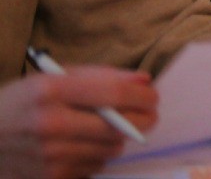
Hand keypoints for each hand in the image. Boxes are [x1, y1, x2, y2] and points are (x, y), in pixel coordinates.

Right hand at [0, 67, 155, 178]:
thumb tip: (144, 81)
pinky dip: (97, 155)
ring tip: (104, 128)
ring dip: (117, 138)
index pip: (113, 93)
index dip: (142, 96)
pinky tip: (82, 145)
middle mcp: (49, 124)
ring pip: (111, 148)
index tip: (153, 96)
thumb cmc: (23, 103)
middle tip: (147, 114)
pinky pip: (95, 166)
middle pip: (119, 126)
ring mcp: (48, 155)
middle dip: (142, 119)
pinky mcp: (50, 176)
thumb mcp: (53, 78)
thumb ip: (101, 76)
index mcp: (49, 91)